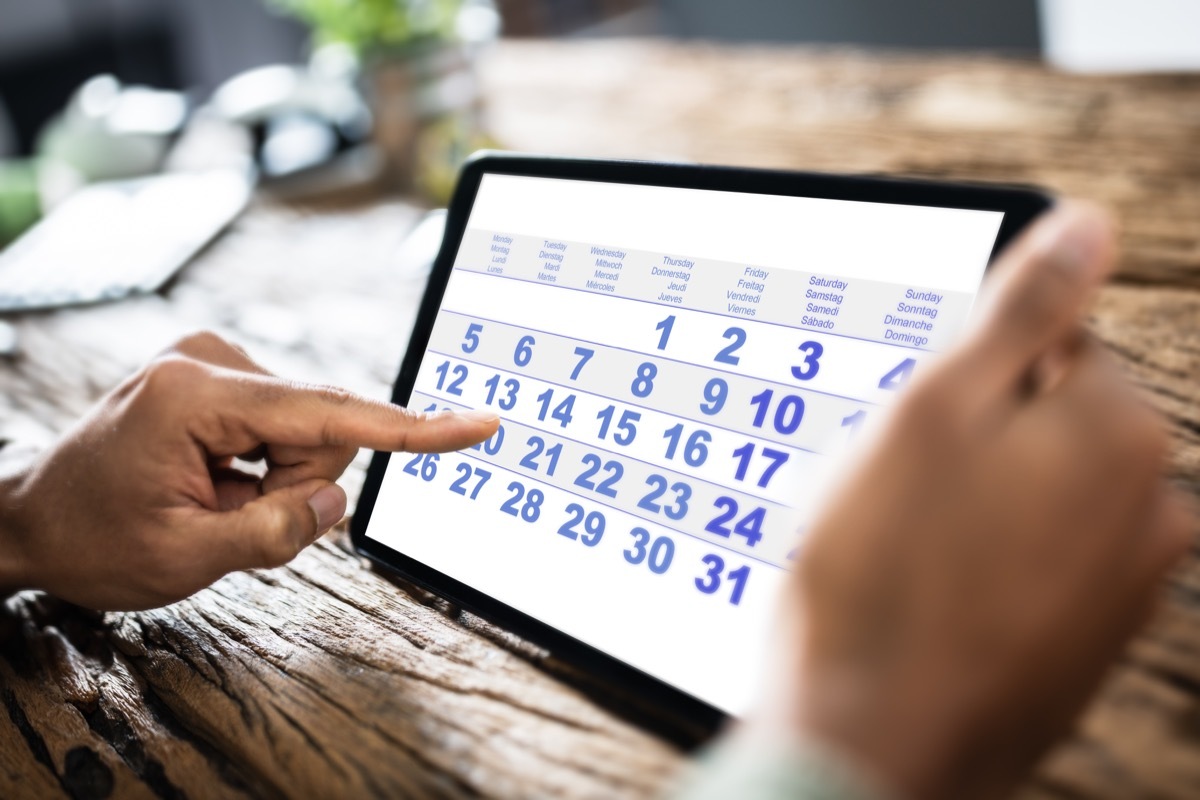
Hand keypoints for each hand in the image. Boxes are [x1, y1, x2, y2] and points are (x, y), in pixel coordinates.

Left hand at [0, 332, 497, 610]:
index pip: (330, 415)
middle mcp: (210, 361)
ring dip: (277, 481)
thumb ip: (273, 534)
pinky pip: (285, 426)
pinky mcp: (219, 374)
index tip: (476, 424)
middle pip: (321, 432)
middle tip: (229, 517)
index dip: (412, 429)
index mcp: (197, 397)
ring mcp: (213, 362)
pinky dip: (265, 466)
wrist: (31, 517)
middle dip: (295, 488)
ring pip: (307, 433)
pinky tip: (214, 480)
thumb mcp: (182, 560)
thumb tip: (336, 503)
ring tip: (212, 500)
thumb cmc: (91, 538)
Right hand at [754, 205, 1193, 798]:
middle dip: (973, 439)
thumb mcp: (935, 408)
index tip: (911, 422)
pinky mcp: (1086, 644)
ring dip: (975, 505)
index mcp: (1117, 432)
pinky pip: (1034, 568)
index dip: (960, 375)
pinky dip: (985, 568)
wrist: (869, 740)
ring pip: (1036, 498)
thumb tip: (1090, 223)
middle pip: (1046, 422)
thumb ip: (1023, 309)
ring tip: (903, 548)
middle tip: (895, 489)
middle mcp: (1149, 508)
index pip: (1048, 344)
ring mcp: (1124, 587)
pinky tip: (927, 596)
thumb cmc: (883, 571)